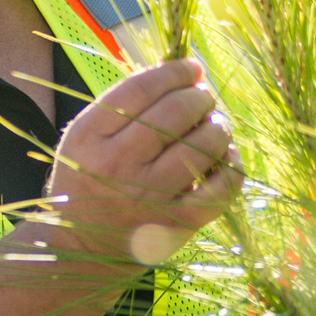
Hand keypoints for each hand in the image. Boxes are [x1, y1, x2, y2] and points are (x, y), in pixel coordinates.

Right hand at [42, 58, 240, 266]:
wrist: (82, 247)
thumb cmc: (91, 180)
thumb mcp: (88, 139)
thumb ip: (124, 106)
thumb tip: (182, 73)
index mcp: (90, 136)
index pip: (141, 88)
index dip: (174, 71)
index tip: (192, 68)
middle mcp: (117, 164)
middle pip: (176, 111)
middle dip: (200, 97)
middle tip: (204, 99)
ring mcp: (148, 196)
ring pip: (204, 143)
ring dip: (219, 126)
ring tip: (215, 127)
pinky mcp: (176, 224)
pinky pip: (222, 186)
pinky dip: (233, 165)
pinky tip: (228, 157)